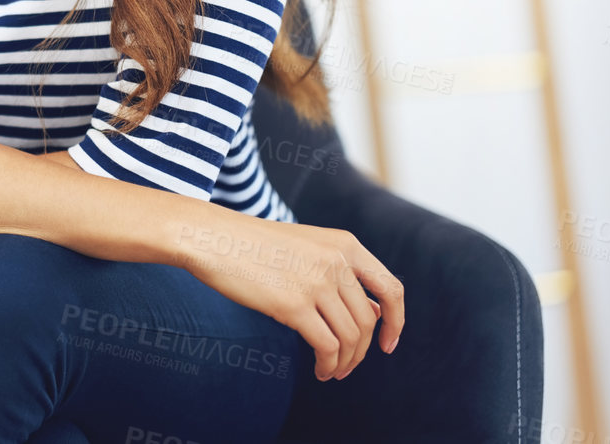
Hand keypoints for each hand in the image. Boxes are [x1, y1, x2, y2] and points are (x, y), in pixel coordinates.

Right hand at [174, 209, 404, 382]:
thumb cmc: (255, 246)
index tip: (387, 343)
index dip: (396, 321)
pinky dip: (328, 365)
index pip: (391, 289)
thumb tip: (374, 313)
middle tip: (348, 365)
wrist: (213, 239)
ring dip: (345, 362)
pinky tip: (320, 370)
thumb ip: (340, 273)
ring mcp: (316, 282)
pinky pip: (326, 346)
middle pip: (368, 321)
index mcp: (344, 244)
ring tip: (332, 371)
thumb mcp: (307, 247)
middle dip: (361, 351)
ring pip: (350, 337)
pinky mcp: (294, 305)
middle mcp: (336, 261)